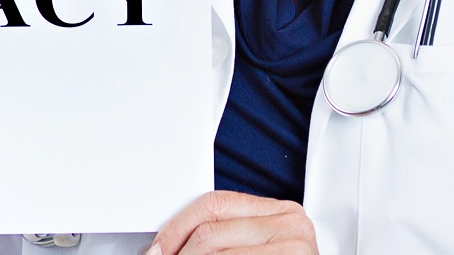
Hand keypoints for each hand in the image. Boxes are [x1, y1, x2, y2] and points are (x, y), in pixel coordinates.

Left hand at [147, 190, 318, 254]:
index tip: (158, 248)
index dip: (178, 227)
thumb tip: (170, 244)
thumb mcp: (257, 248)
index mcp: (283, 213)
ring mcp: (295, 247)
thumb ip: (228, 237)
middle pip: (211, 230)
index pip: (216, 204)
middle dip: (179, 252)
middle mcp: (293, 225)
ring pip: (215, 251)